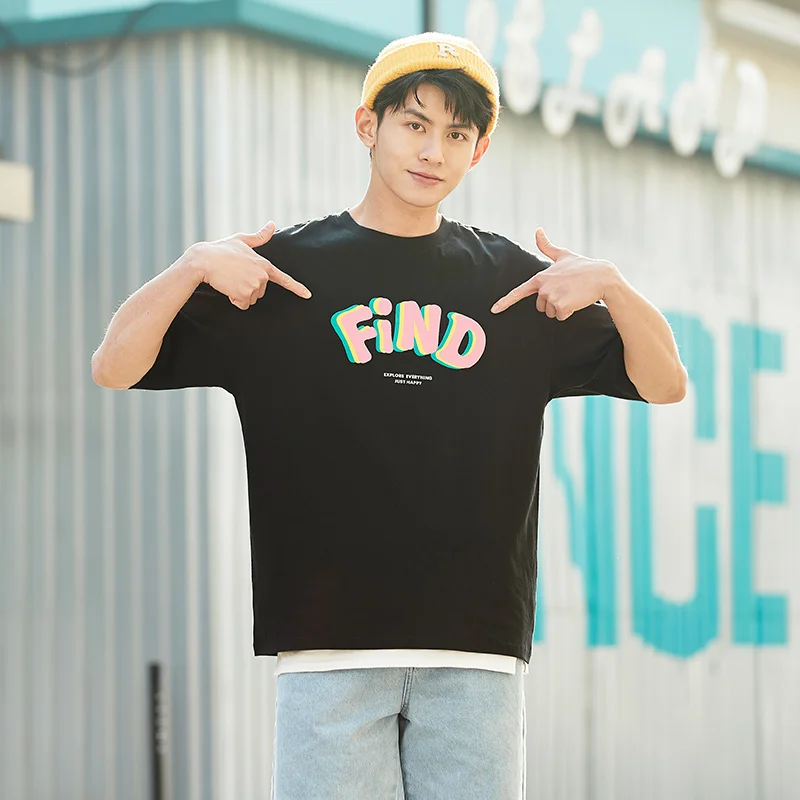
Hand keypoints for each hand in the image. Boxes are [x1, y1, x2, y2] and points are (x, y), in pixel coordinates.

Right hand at [191, 221, 311, 309]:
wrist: (204, 260)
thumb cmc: (221, 250)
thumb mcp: (242, 240)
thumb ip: (259, 236)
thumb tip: (272, 224)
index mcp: (264, 264)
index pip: (284, 278)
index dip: (297, 288)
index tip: (308, 295)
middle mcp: (262, 275)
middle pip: (260, 291)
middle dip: (247, 287)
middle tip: (234, 275)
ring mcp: (254, 285)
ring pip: (251, 299)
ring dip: (240, 293)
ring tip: (229, 280)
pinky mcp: (245, 294)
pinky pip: (242, 304)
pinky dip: (234, 299)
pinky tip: (227, 287)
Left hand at [490, 228, 616, 319]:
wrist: (602, 276)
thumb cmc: (582, 266)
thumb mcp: (563, 255)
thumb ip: (547, 246)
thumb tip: (538, 230)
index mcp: (540, 277)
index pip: (519, 292)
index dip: (505, 302)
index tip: (494, 310)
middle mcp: (543, 287)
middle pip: (541, 306)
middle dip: (554, 302)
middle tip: (567, 290)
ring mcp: (551, 297)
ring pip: (551, 313)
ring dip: (562, 308)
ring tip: (573, 294)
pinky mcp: (561, 306)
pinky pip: (561, 316)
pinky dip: (569, 312)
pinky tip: (576, 300)